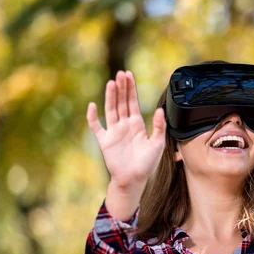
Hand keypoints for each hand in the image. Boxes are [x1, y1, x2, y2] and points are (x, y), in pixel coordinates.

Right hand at [86, 70, 166, 189]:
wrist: (134, 180)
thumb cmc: (147, 164)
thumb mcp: (158, 144)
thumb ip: (159, 127)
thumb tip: (160, 109)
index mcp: (137, 125)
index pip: (133, 102)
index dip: (131, 89)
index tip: (129, 75)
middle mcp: (124, 125)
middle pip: (122, 102)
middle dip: (121, 88)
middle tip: (120, 74)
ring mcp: (113, 132)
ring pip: (111, 110)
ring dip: (111, 97)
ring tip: (111, 83)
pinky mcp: (105, 141)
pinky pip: (96, 127)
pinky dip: (93, 117)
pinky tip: (92, 106)